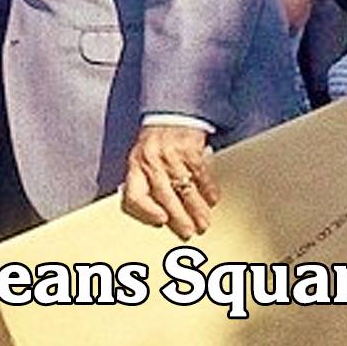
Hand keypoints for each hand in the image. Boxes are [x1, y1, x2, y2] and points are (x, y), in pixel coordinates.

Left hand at [121, 124, 218, 239]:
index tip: (160, 221)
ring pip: (185, 188)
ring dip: (197, 210)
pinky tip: (212, 200)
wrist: (171, 113)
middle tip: (189, 232)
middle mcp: (151, 161)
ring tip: (203, 223)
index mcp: (136, 166)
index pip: (134, 194)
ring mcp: (171, 154)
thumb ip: (146, 185)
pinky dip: (208, 190)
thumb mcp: (142, 161)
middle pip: (165, 196)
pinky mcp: (190, 148)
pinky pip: (200, 174)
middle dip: (179, 218)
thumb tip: (159, 219)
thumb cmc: (156, 144)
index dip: (145, 211)